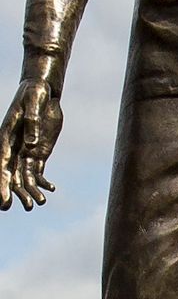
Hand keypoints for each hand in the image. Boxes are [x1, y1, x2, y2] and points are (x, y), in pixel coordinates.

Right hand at [0, 80, 62, 210]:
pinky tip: (50, 189)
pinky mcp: (38, 152)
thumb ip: (32, 122)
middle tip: (20, 207)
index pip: (2, 164)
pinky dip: (42, 182)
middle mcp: (13, 148)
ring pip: (24, 177)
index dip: (2, 183)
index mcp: (6, 137)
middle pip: (11, 175)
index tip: (4, 201)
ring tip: (39, 204)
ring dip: (30, 191)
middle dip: (13, 193)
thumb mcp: (34, 102)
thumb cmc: (34, 93)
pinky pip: (38, 171)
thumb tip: (32, 143)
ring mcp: (25, 152)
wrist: (43, 91)